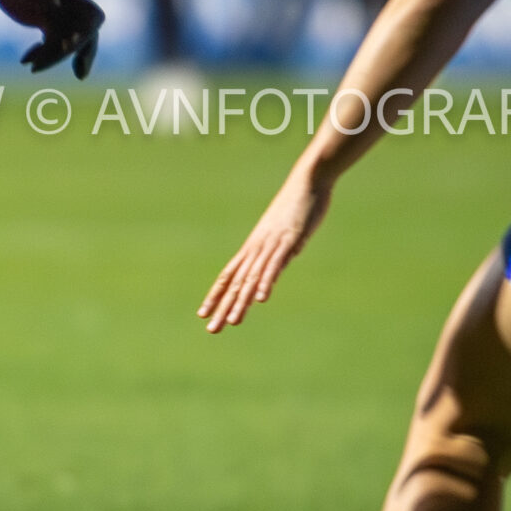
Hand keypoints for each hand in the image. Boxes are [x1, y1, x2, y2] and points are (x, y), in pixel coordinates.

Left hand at [198, 170, 332, 331]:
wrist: (307, 181)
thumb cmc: (296, 206)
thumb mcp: (282, 234)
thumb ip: (276, 253)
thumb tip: (273, 268)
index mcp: (253, 246)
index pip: (229, 275)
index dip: (216, 294)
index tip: (203, 313)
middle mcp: (257, 247)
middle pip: (236, 281)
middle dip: (223, 306)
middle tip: (212, 328)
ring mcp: (271, 244)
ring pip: (252, 277)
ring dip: (242, 300)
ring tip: (233, 321)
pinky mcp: (288, 241)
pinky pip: (275, 265)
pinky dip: (267, 282)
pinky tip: (261, 299)